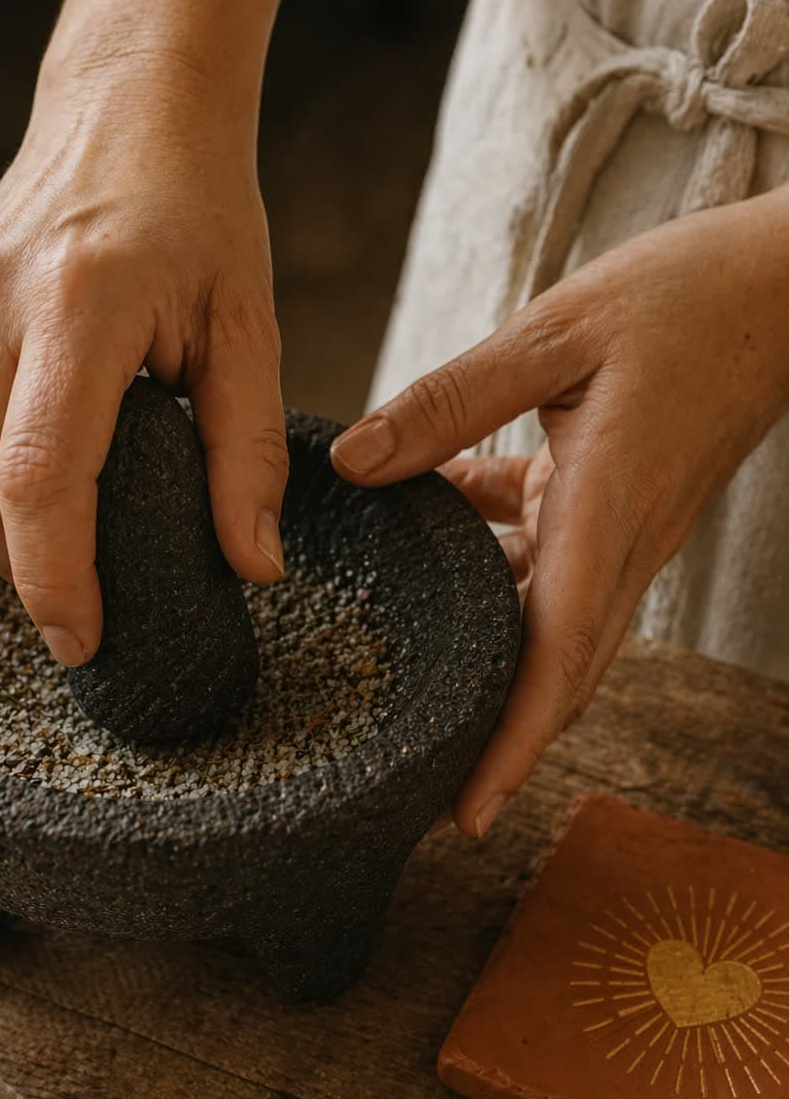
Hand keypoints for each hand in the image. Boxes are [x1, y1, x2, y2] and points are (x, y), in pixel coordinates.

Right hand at [0, 60, 285, 666]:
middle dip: (24, 577)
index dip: (55, 582)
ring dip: (3, 536)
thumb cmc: (200, 206)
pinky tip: (48, 484)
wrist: (131, 101)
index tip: (86, 642)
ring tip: (70, 560)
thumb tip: (253, 565)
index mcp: (79, 307)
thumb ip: (248, 454)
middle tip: (86, 618)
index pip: (40, 481)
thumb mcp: (248, 327)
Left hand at [331, 192, 788, 835]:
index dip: (516, 742)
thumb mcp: (554, 333)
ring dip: (489, 657)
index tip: (473, 812)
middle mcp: (622, 541)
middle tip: (427, 797)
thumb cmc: (685, 298)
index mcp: (608, 508)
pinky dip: (493, 563)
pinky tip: (434, 522)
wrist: (784, 285)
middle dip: (500, 741)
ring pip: (551, 623)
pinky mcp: (623, 506)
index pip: (559, 653)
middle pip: (557, 671)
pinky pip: (552, 560)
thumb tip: (352, 465)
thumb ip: (448, 402)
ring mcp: (628, 530)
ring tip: (411, 686)